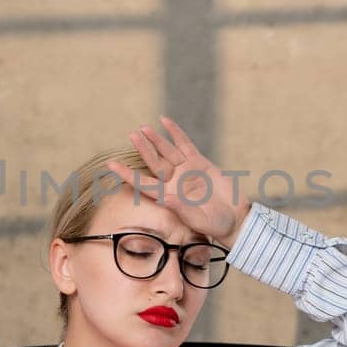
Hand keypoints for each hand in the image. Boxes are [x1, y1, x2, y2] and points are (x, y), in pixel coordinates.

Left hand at [107, 116, 251, 247]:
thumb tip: (164, 198)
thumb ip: (181, 208)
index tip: (112, 165)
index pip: (143, 184)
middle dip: (143, 149)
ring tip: (143, 128)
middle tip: (131, 135)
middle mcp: (174, 183)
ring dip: (156, 139)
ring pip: (167, 151)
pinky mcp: (200, 163)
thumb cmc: (215, 225)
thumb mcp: (197, 219)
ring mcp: (186, 171)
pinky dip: (175, 133)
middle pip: (154, 163)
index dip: (127, 174)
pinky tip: (165, 121)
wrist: (235, 219)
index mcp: (168, 197)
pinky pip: (185, 145)